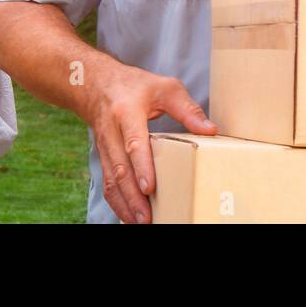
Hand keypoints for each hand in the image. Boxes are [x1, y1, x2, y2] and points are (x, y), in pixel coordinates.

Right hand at [80, 59, 214, 224]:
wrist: (95, 84)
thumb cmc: (135, 86)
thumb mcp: (164, 88)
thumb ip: (187, 109)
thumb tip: (210, 130)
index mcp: (127, 112)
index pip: (133, 143)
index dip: (141, 166)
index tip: (150, 188)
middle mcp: (112, 132)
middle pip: (120, 169)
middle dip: (133, 196)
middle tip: (147, 218)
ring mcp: (104, 146)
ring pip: (111, 180)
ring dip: (124, 204)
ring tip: (140, 222)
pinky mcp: (103, 157)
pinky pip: (107, 183)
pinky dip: (116, 202)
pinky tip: (128, 216)